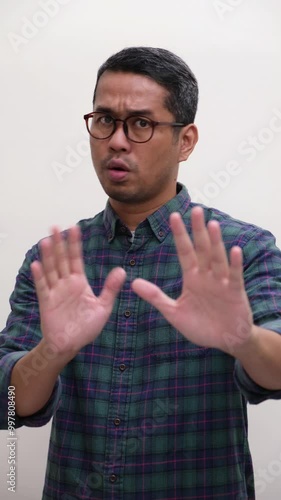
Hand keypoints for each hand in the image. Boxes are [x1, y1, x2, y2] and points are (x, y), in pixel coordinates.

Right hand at [31, 226, 125, 356]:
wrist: (71, 344)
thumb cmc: (86, 327)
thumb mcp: (103, 307)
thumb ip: (110, 288)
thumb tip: (122, 270)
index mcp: (79, 282)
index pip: (77, 258)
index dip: (75, 243)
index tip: (74, 228)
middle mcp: (66, 283)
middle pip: (62, 259)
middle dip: (59, 243)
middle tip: (55, 226)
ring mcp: (55, 292)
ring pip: (51, 270)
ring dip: (48, 256)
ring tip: (46, 240)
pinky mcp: (47, 302)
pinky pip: (43, 287)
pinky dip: (39, 277)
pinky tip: (36, 265)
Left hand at [132, 207, 253, 354]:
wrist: (224, 341)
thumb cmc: (200, 326)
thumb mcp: (173, 312)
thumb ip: (155, 297)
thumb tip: (132, 283)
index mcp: (192, 278)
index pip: (184, 251)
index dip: (179, 235)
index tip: (172, 216)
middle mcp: (207, 276)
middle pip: (202, 249)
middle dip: (198, 230)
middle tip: (196, 210)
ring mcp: (222, 282)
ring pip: (218, 258)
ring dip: (215, 242)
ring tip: (212, 224)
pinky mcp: (235, 292)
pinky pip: (234, 276)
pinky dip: (234, 264)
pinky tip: (234, 250)